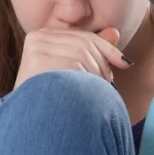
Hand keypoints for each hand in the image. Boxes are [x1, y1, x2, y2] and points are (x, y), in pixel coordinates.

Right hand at [13, 27, 130, 90]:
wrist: (28, 122)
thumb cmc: (51, 97)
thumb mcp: (73, 71)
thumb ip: (91, 50)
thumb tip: (114, 32)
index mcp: (45, 35)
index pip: (84, 37)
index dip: (108, 49)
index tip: (125, 64)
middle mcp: (38, 36)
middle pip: (84, 44)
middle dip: (103, 64)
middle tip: (109, 84)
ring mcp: (35, 46)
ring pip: (82, 53)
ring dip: (96, 74)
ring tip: (96, 92)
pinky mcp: (36, 58)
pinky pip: (74, 64)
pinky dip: (85, 80)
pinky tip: (83, 94)